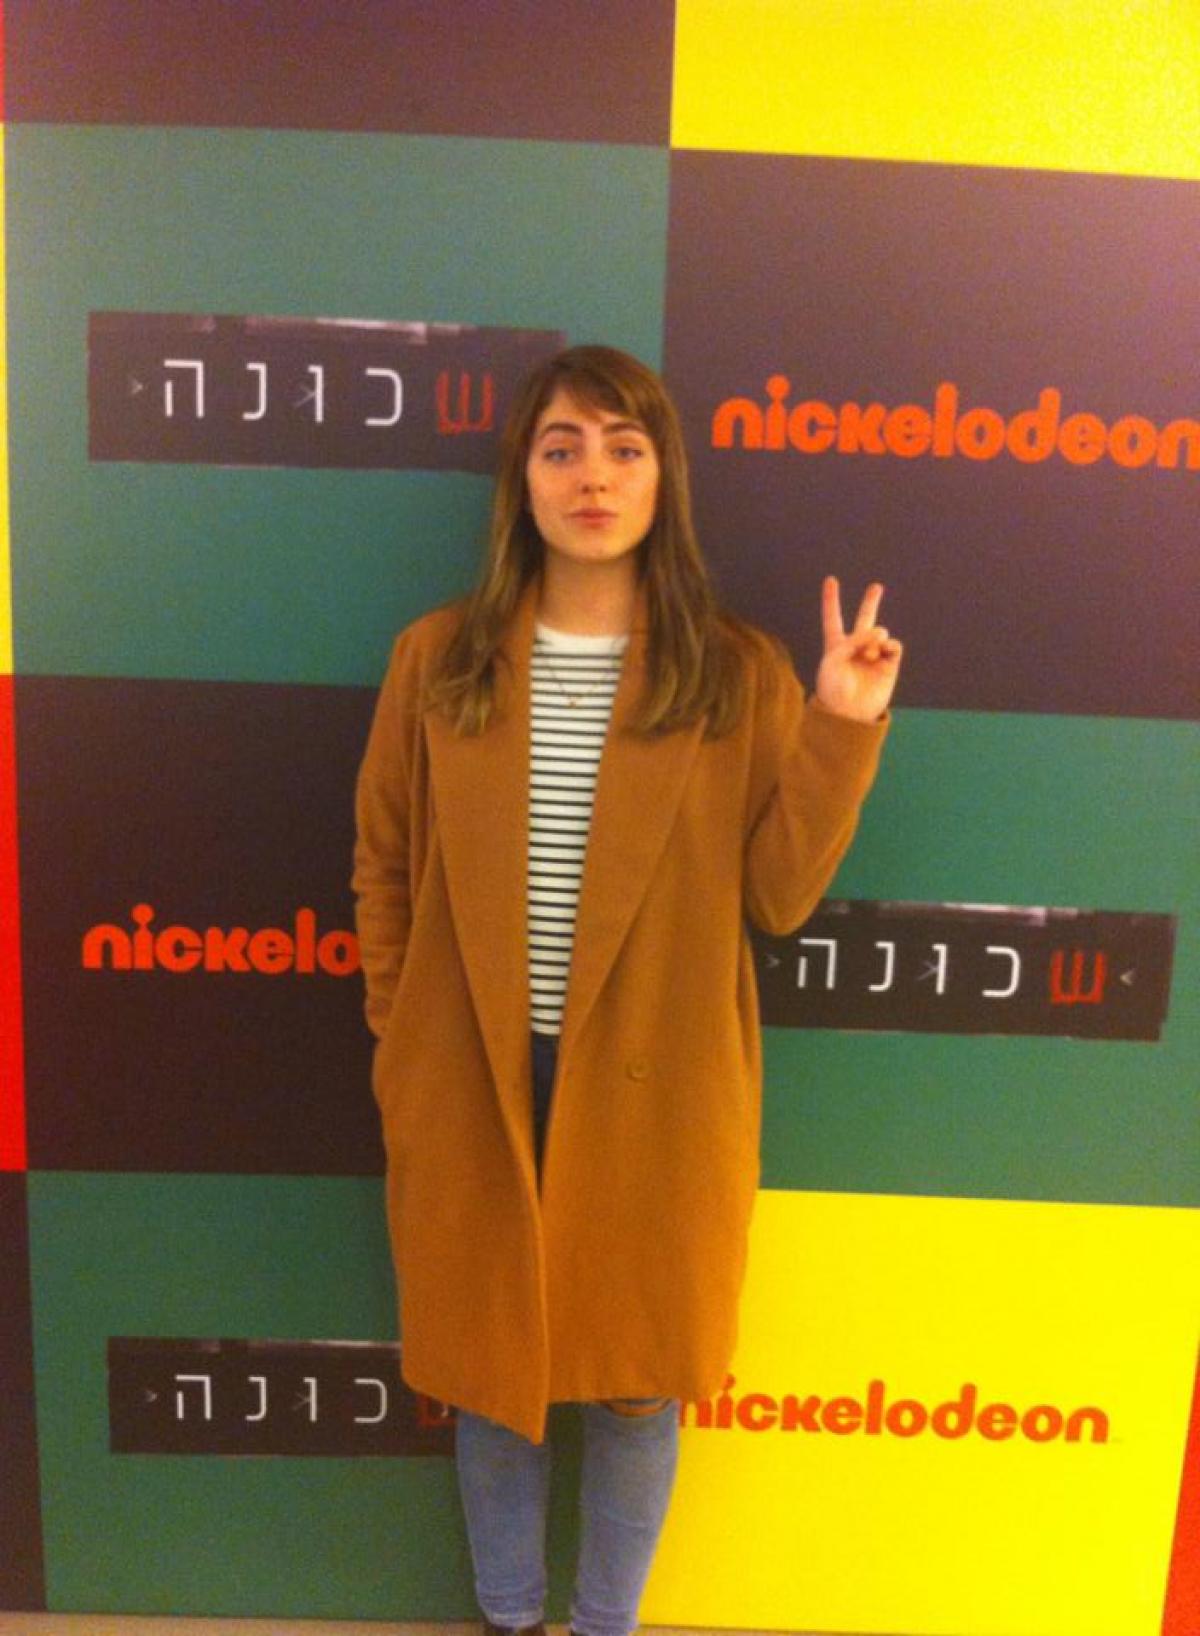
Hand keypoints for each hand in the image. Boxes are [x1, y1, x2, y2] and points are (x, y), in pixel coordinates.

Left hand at [815, 577, 902, 722]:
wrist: (848, 714)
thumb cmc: (833, 687)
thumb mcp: (834, 658)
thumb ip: (855, 640)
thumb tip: (883, 633)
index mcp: (836, 646)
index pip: (833, 618)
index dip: (831, 600)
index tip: (830, 580)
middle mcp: (855, 648)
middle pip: (864, 620)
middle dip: (871, 603)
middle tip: (876, 586)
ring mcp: (873, 656)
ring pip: (880, 633)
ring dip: (874, 637)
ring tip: (870, 652)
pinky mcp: (889, 666)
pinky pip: (894, 646)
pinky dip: (889, 645)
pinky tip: (883, 650)